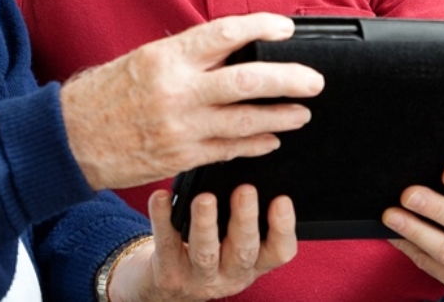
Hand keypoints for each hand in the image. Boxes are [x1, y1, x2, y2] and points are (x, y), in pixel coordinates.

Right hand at [59, 12, 323, 190]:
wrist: (69, 138)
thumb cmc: (104, 95)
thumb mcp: (142, 61)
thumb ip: (187, 56)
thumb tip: (235, 48)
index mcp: (166, 57)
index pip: (225, 34)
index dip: (262, 28)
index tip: (286, 29)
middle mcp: (176, 90)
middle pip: (248, 81)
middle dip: (289, 80)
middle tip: (315, 81)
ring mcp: (180, 127)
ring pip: (246, 121)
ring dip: (281, 117)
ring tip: (301, 113)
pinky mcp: (181, 157)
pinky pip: (230, 150)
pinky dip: (256, 144)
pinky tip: (272, 139)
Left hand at [107, 186, 296, 301]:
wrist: (170, 285)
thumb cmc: (210, 249)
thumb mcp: (236, 241)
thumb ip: (246, 215)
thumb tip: (251, 157)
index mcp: (254, 262)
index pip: (279, 251)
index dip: (283, 228)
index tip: (282, 199)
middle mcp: (231, 273)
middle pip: (242, 250)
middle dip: (245, 219)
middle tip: (245, 189)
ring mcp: (199, 276)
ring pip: (205, 252)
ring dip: (206, 223)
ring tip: (205, 198)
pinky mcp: (169, 272)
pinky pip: (166, 243)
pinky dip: (162, 218)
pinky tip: (160, 196)